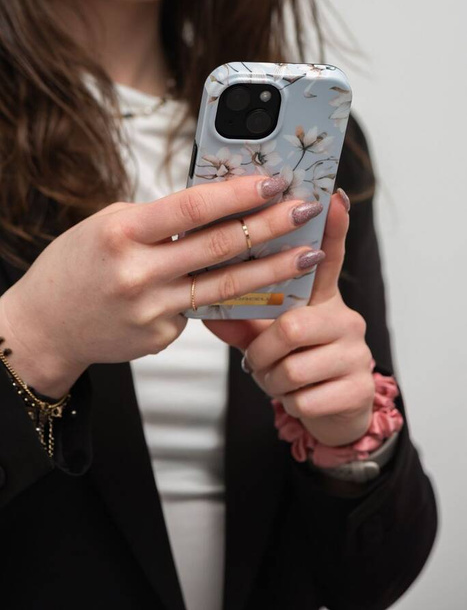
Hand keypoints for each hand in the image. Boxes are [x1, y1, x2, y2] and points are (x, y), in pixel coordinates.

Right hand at [0, 174, 323, 396]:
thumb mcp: (108, 226)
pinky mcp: (160, 336)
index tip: (275, 182)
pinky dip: (222, 295)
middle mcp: (138, 273)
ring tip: (309, 256)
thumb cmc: (75, 266)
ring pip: (225, 286)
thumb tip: (216, 206)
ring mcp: (151, 310)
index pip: (192, 208)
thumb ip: (159, 220)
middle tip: (307, 211)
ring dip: (274, 270)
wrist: (46, 325)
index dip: (238, 194)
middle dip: (271, 227)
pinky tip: (240, 287)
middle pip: (219, 247)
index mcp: (121, 232)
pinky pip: (199, 310)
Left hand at [204, 191, 374, 446]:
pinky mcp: (359, 389)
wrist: (331, 412)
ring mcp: (356, 353)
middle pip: (292, 325)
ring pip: (295, 367)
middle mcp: (345, 319)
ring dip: (273, 380)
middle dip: (264, 351)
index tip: (332, 197)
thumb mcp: (267, 339)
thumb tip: (209, 313)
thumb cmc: (295, 363)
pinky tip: (299, 397)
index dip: (333, 228)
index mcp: (322, 299)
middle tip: (259, 360)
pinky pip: (306, 398)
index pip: (329, 256)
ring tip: (278, 380)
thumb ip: (241, 322)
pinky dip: (290, 403)